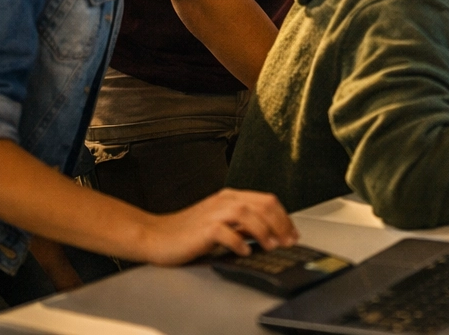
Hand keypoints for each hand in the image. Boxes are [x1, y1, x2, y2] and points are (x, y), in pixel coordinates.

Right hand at [136, 188, 297, 265]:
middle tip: (288, 242)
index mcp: (231, 197)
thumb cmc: (188, 232)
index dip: (284, 217)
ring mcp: (213, 213)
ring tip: (271, 246)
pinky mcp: (203, 228)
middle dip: (280, 224)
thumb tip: (270, 233)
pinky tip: (244, 252)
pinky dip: (238, 242)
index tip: (293, 234)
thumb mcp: (221, 223)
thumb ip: (243, 225)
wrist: (156, 235)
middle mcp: (224, 201)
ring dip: (264, 231)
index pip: (267, 200)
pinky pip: (226, 232)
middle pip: (262, 205)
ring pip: (248, 214)